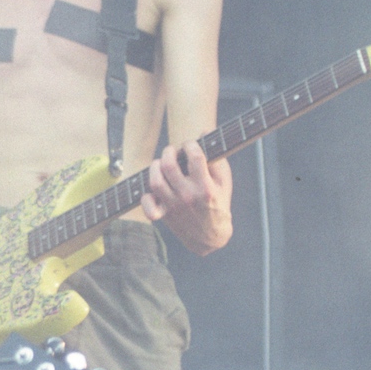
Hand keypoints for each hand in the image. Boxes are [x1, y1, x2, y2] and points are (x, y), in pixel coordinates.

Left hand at [140, 140, 232, 254]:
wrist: (211, 236)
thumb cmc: (219, 203)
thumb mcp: (224, 182)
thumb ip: (215, 159)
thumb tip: (204, 133)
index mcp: (206, 188)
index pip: (194, 156)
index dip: (190, 144)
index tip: (190, 145)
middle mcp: (188, 196)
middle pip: (169, 165)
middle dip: (169, 151)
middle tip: (173, 151)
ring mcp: (174, 206)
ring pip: (155, 181)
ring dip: (155, 167)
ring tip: (161, 164)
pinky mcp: (165, 215)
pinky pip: (148, 206)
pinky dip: (146, 196)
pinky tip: (155, 188)